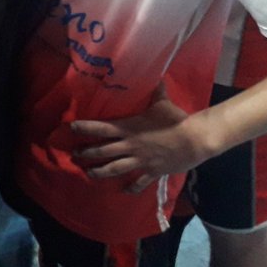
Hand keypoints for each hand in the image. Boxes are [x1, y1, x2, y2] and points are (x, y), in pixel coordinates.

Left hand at [70, 85, 202, 192]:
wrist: (194, 140)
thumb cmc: (176, 120)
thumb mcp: (163, 102)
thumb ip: (155, 91)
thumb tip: (155, 74)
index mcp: (129, 128)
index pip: (101, 128)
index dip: (85, 127)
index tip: (71, 127)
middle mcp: (131, 145)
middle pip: (103, 151)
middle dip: (86, 153)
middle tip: (74, 155)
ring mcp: (140, 161)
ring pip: (115, 168)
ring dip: (100, 172)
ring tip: (89, 173)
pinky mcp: (152, 172)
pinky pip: (139, 183)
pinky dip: (131, 188)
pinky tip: (123, 191)